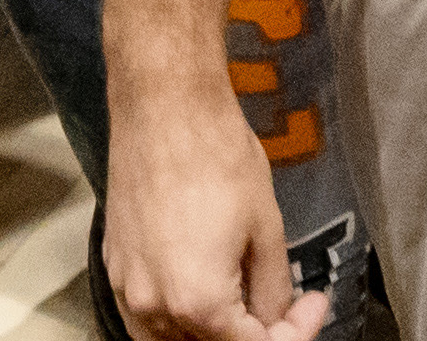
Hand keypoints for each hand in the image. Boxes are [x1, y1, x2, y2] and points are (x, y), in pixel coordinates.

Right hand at [99, 86, 330, 340]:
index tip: (312, 306)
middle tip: (285, 309)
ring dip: (213, 332)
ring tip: (246, 301)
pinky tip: (206, 292)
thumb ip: (273, 289)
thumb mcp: (266, 228)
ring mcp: (127, 290)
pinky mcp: (114, 268)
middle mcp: (153, 308)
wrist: (165, 107)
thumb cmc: (216, 155)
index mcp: (199, 303)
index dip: (292, 332)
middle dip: (253, 334)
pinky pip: (146, 318)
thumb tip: (278, 315)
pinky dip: (177, 319)